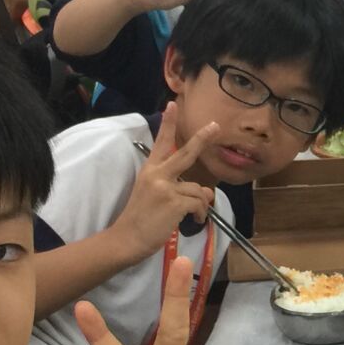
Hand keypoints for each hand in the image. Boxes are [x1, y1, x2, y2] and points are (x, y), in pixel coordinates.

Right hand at [111, 101, 218, 257]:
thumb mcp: (155, 197)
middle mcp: (157, 175)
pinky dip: (200, 213)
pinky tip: (194, 221)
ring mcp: (165, 187)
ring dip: (201, 204)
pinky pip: (198, 203)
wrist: (127, 238)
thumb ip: (178, 189)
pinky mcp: (174, 202)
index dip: (167, 125)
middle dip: (202, 138)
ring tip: (195, 215)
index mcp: (150, 170)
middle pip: (185, 152)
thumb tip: (207, 191)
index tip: (172, 105)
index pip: (160, 144)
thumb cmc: (140, 219)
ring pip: (198, 189)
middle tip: (216, 126)